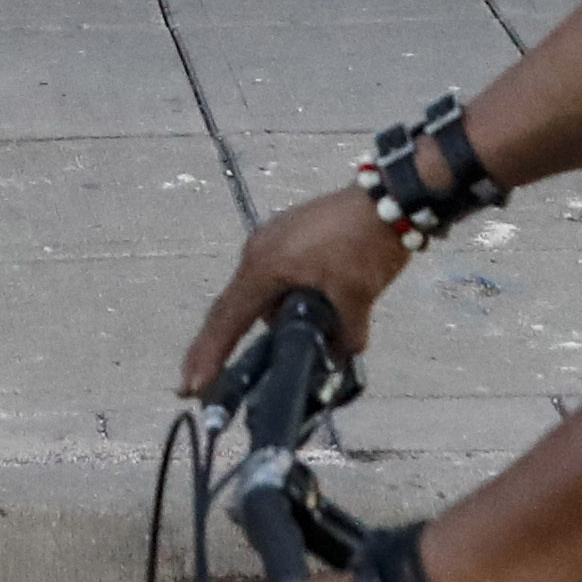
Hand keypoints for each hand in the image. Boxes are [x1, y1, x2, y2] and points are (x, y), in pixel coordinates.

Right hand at [177, 190, 411, 400]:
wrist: (391, 196)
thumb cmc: (367, 242)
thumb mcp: (357, 297)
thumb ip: (344, 336)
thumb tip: (340, 359)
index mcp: (265, 266)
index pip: (228, 319)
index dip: (209, 355)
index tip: (190, 385)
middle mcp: (258, 250)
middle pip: (235, 307)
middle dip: (224, 345)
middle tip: (208, 382)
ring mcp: (272, 238)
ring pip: (261, 292)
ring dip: (277, 317)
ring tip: (312, 331)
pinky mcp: (289, 234)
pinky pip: (275, 275)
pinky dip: (284, 297)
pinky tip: (311, 307)